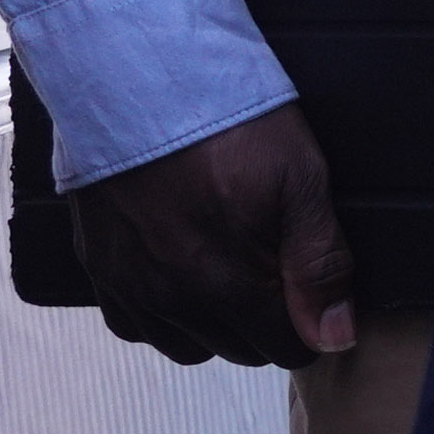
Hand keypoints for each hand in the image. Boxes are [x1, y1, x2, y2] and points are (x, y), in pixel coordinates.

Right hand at [66, 103, 356, 365]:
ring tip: (233, 267)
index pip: (285, 348)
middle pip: (240, 349)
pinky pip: (136, 326)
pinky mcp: (98, 269)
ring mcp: (129, 288)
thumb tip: (334, 338)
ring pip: (188, 346)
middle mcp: (172, 301)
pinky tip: (183, 273)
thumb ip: (319, 265)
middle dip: (268, 322)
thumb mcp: (301, 182)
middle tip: (277, 266)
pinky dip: (164, 314)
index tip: (315, 289)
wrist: (139, 83)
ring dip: (217, 323)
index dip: (311, 323)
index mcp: (228, 286)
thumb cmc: (232, 126)